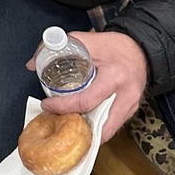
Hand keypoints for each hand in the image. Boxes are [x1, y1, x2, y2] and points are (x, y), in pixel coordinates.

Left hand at [28, 30, 148, 141]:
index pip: (85, 101)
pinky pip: (112, 125)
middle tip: (58, 122)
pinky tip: (83, 122)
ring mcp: (130, 106)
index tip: (47, 104)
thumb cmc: (115, 46)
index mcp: (114, 78)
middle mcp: (125, 96)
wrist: (141, 49)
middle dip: (77, 128)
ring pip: (107, 130)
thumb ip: (59, 49)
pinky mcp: (131, 110)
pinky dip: (97, 126)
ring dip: (88, 131)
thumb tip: (33, 64)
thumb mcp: (87, 42)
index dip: (63, 106)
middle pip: (99, 124)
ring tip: (69, 125)